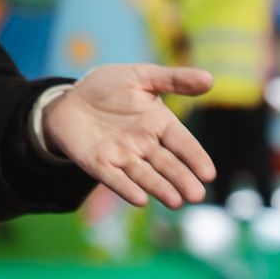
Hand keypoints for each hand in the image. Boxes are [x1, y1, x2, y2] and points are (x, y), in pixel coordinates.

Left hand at [39, 64, 216, 206]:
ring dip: (160, 189)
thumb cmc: (109, 86)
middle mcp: (146, 145)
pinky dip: (126, 189)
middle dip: (182, 180)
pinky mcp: (99, 165)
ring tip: (175, 202)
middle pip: (168, 165)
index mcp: (160, 124)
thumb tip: (209, 79)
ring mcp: (123, 157)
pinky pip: (113, 178)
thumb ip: (173, 79)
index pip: (183, 143)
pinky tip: (140, 200)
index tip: (208, 174)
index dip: (195, 158)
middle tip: (197, 196)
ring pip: (145, 175)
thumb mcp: (140, 76)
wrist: (69, 99)